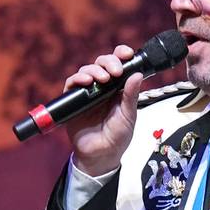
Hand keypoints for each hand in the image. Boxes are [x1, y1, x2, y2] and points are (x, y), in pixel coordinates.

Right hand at [61, 45, 146, 178]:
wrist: (101, 155)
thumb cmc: (117, 137)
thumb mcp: (128, 116)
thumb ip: (131, 95)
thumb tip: (137, 74)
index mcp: (118, 88)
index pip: (119, 64)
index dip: (122, 55)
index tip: (128, 54)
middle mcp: (103, 87)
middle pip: (102, 63)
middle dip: (109, 62)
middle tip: (115, 71)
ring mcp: (88, 92)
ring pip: (88, 70)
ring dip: (95, 70)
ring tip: (102, 79)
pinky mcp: (74, 100)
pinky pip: (72, 83)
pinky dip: (78, 78)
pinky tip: (86, 82)